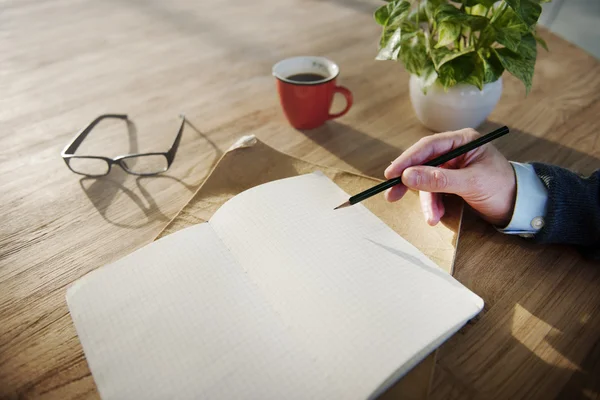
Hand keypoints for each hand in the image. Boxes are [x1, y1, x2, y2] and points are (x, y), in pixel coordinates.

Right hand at [384, 128, 515, 226]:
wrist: (521, 208)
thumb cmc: (503, 188)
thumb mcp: (470, 183)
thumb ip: (438, 179)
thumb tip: (407, 176)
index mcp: (463, 141)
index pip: (428, 147)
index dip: (407, 160)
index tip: (391, 174)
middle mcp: (455, 151)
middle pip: (422, 163)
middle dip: (409, 182)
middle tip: (392, 195)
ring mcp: (452, 167)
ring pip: (426, 182)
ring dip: (426, 201)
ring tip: (431, 218)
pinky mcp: (452, 183)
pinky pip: (434, 192)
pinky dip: (432, 205)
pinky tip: (435, 216)